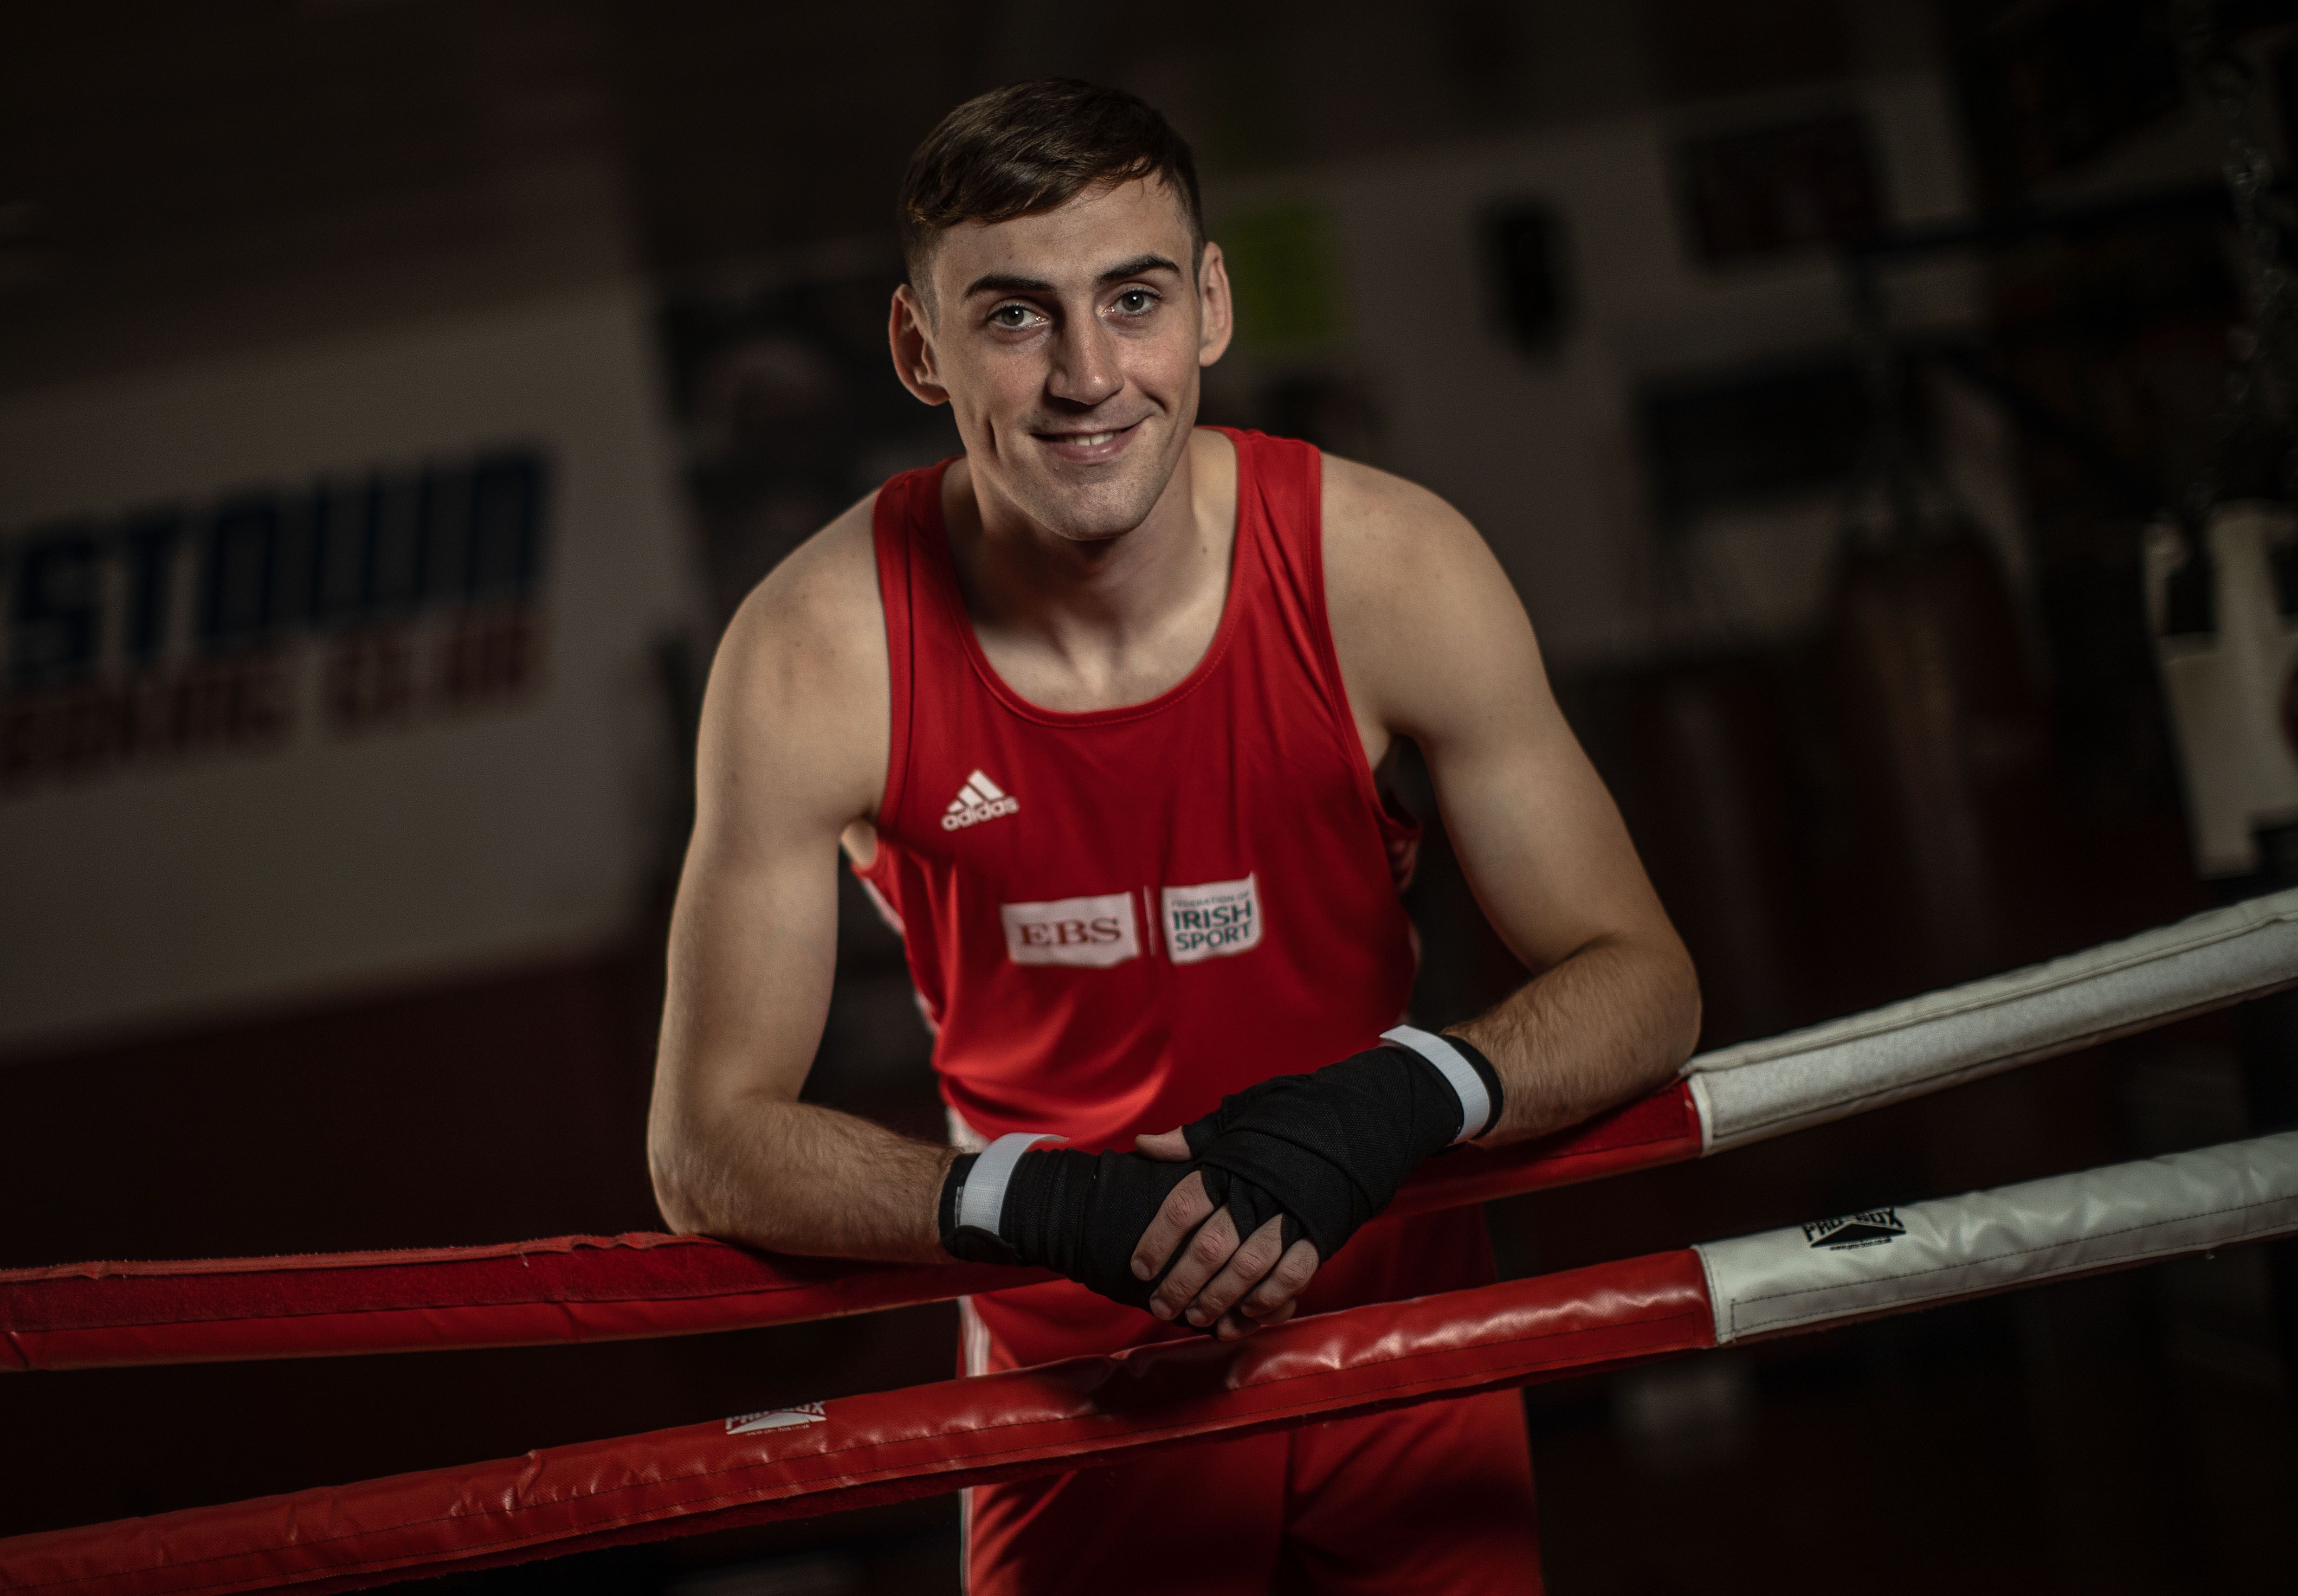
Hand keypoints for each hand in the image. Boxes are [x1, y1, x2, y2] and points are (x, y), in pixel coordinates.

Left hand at [1128, 1029, 1503, 1336]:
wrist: (1364, 1113)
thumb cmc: (1294, 1115)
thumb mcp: (1242, 1114)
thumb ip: (1195, 1138)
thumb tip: (1145, 1145)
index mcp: (1233, 1161)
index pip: (1183, 1205)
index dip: (1157, 1240)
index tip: (1139, 1266)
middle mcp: (1259, 1191)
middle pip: (1211, 1247)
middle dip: (1181, 1283)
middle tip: (1159, 1306)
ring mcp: (1293, 1215)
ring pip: (1248, 1269)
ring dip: (1218, 1300)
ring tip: (1196, 1318)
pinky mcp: (1323, 1233)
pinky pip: (1292, 1276)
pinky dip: (1267, 1300)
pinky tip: (1244, 1316)